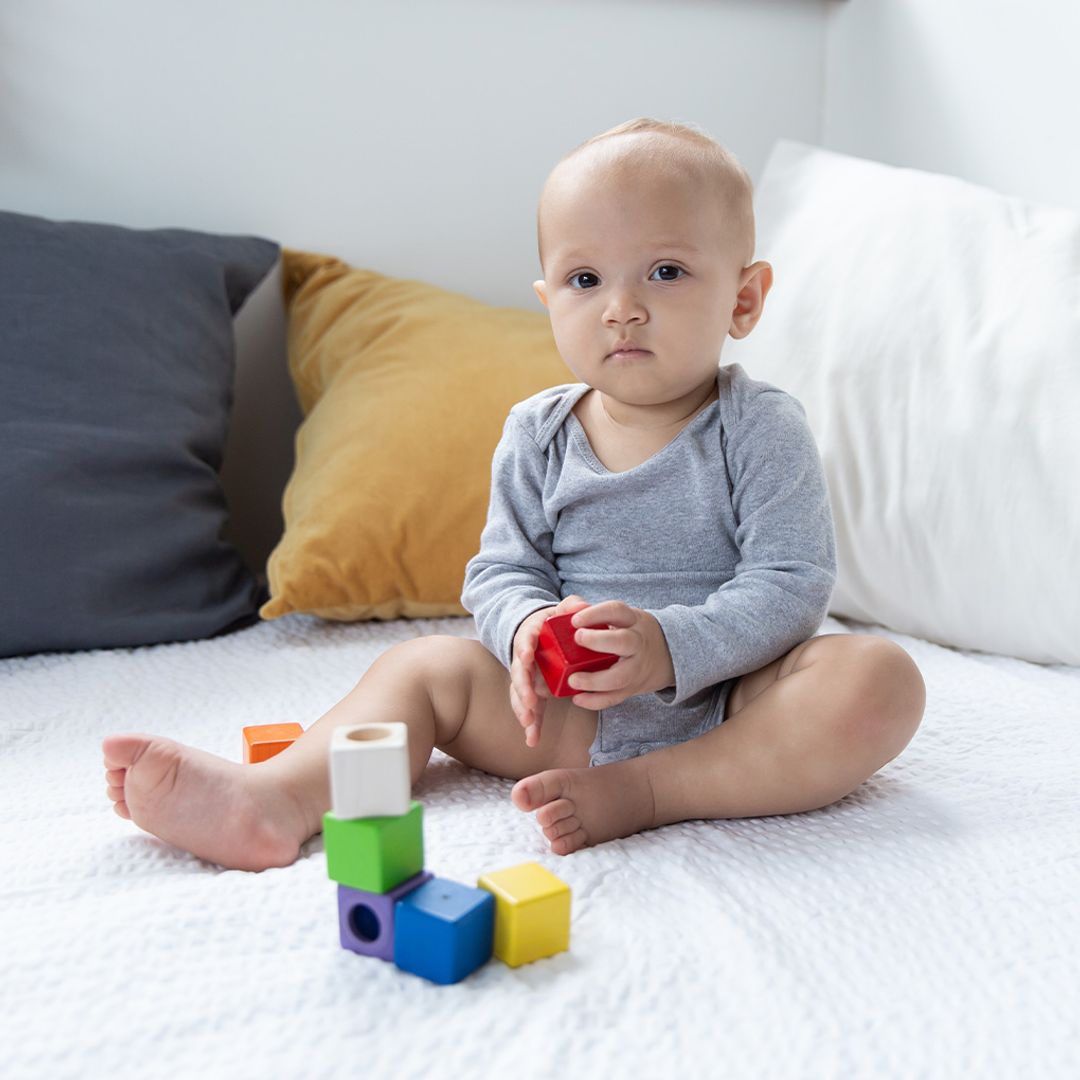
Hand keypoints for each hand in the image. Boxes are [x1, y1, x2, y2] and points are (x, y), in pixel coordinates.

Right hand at [510, 594, 590, 747]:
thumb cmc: (553, 623)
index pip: (525, 642)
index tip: (527, 656)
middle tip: (531, 701)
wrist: (539, 632)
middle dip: (523, 688)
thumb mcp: (561, 611)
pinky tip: (533, 739)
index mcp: (531, 637)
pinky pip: (530, 709)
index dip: (524, 649)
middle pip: (519, 674)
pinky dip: (531, 724)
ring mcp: (526, 677)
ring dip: (523, 709)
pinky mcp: (531, 692)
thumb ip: (571, 606)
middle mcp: (523, 659)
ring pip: (520, 694)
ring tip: (529, 724)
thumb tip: (580, 607)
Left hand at [562, 600, 675, 710]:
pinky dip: (596, 701)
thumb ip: (586, 608)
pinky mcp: (632, 688)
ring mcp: (637, 668)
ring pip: (621, 676)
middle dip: (599, 641)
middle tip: (578, 639)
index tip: (575, 620)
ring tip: (573, 679)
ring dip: (595, 680)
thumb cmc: (628, 630)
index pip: (616, 611)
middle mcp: (638, 643)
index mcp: (632, 620)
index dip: (596, 614)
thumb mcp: (616, 615)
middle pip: (625, 642)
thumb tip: (569, 610)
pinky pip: (616, 698)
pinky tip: (578, 698)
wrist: (666, 654)